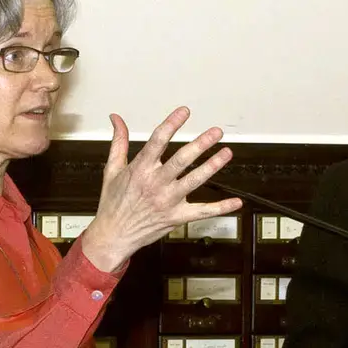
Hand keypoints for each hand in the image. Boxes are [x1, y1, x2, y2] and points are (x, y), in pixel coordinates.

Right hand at [79, 107, 241, 272]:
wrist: (113, 235)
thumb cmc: (112, 203)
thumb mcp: (112, 170)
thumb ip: (119, 142)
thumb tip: (116, 118)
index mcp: (140, 169)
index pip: (158, 141)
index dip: (172, 124)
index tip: (184, 112)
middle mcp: (155, 184)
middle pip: (181, 160)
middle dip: (200, 144)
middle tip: (216, 132)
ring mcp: (167, 201)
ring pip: (194, 181)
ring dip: (212, 166)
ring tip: (226, 153)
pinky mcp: (176, 218)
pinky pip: (202, 212)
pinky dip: (220, 208)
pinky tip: (235, 202)